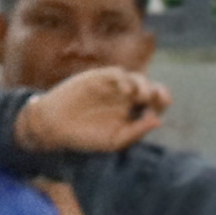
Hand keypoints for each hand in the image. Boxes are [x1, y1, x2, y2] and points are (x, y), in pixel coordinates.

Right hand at [12, 68, 166, 155]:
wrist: (53, 126)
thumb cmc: (84, 136)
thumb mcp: (114, 140)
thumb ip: (136, 132)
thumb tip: (158, 121)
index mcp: (132, 111)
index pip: (156, 102)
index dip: (162, 102)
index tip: (159, 109)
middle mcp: (125, 96)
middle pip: (150, 87)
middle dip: (158, 92)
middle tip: (154, 100)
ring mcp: (112, 86)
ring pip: (137, 78)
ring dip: (143, 86)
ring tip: (141, 97)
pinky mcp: (98, 77)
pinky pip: (117, 74)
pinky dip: (124, 80)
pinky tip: (126, 92)